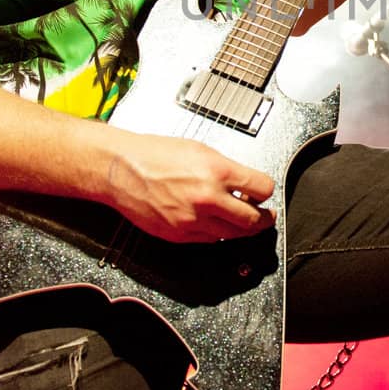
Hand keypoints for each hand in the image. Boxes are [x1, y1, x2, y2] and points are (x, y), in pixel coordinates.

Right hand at [103, 134, 275, 242]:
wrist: (121, 170)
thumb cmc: (154, 155)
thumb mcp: (200, 150)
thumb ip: (227, 169)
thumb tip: (246, 183)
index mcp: (217, 172)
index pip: (263, 188)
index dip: (267, 190)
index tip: (266, 192)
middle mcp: (208, 198)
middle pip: (253, 220)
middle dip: (264, 218)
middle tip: (267, 215)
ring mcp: (194, 220)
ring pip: (233, 235)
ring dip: (243, 229)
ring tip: (245, 220)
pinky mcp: (180, 235)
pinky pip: (210, 240)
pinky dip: (218, 233)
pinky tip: (216, 222)